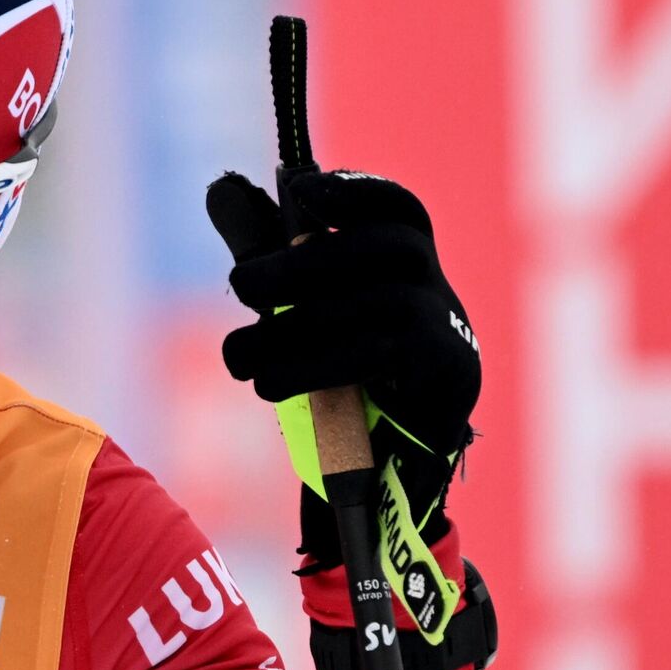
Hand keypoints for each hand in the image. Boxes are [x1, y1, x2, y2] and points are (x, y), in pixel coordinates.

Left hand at [205, 169, 479, 562]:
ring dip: (296, 328)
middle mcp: (433, 288)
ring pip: (378, 304)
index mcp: (400, 265)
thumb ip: (261, 249)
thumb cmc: (334, 385)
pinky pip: (383, 357)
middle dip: (306, 261)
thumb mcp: (289, 309)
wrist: (375, 483)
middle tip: (241, 285)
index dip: (355, 191)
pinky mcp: (450, 379)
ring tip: (239, 359)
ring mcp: (450, 331)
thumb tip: (220, 186)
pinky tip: (269, 385)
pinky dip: (317, 367)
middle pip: (386, 247)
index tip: (303, 190)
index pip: (395, 208)